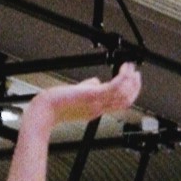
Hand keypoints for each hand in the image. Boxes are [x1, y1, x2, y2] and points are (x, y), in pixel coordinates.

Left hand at [21, 64, 142, 128]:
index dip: (129, 93)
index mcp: (96, 110)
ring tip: (131, 68)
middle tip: (136, 74)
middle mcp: (99, 108)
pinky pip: (115, 87)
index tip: (132, 81)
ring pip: (124, 95)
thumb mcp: (76, 96)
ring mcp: (97, 103)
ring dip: (131, 80)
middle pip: (126, 101)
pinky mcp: (93, 95)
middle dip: (135, 87)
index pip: (120, 104)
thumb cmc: (55, 105)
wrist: (44, 112)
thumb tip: (96, 81)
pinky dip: (123, 77)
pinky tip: (124, 69)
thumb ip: (88, 88)